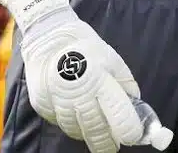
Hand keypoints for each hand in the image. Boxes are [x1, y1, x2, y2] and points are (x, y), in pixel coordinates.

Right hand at [21, 9, 149, 152]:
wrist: (47, 35)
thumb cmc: (85, 46)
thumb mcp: (112, 59)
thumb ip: (125, 85)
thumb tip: (135, 108)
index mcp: (100, 79)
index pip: (119, 115)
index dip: (130, 131)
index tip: (134, 136)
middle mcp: (77, 92)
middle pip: (97, 130)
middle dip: (108, 143)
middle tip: (114, 147)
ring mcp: (57, 100)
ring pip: (77, 131)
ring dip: (89, 135)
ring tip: (97, 132)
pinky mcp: (42, 104)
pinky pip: (61, 123)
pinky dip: (72, 125)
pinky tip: (78, 119)